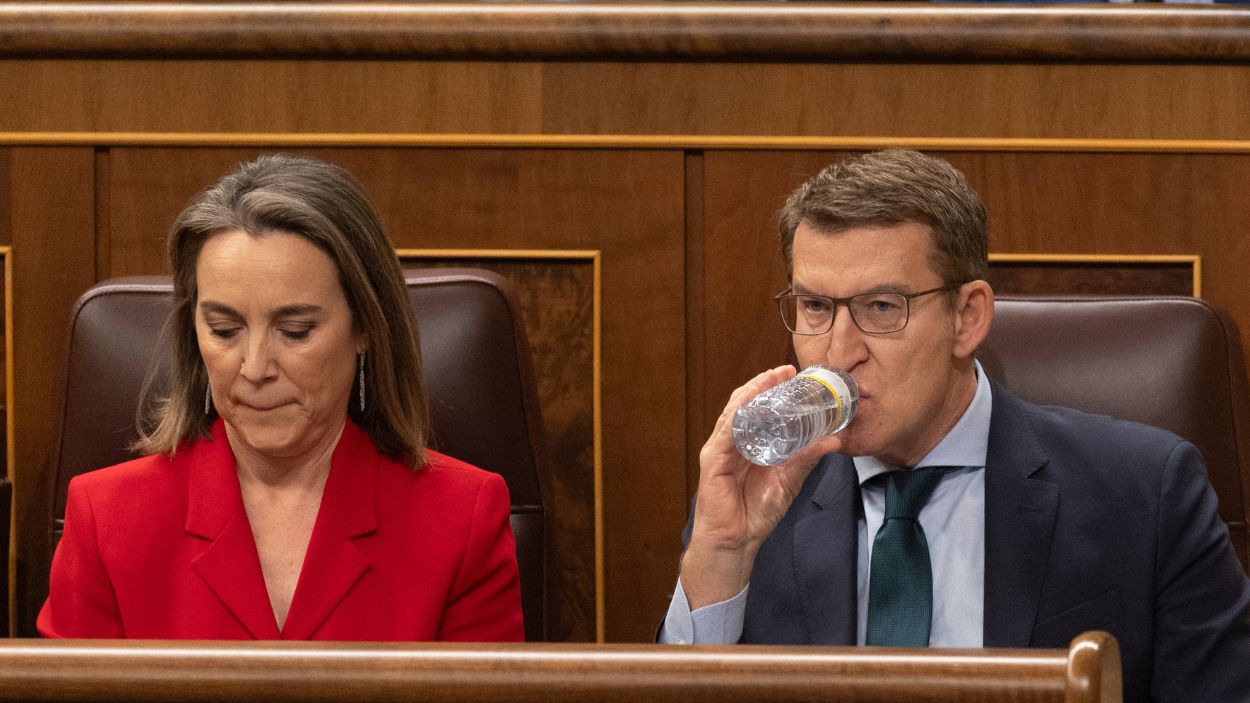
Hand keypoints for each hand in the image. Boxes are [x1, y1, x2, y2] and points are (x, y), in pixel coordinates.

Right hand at [679, 365, 842, 608]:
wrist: (736, 542)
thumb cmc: (756, 513)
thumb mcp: (789, 480)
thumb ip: (806, 458)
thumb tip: (834, 440)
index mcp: (749, 443)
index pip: (759, 408)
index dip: (774, 389)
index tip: (795, 375)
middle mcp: (732, 441)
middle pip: (745, 404)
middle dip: (764, 384)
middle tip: (786, 370)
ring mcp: (720, 449)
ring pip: (734, 411)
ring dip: (752, 392)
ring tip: (771, 378)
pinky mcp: (713, 461)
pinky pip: (726, 432)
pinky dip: (738, 414)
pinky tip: (751, 402)